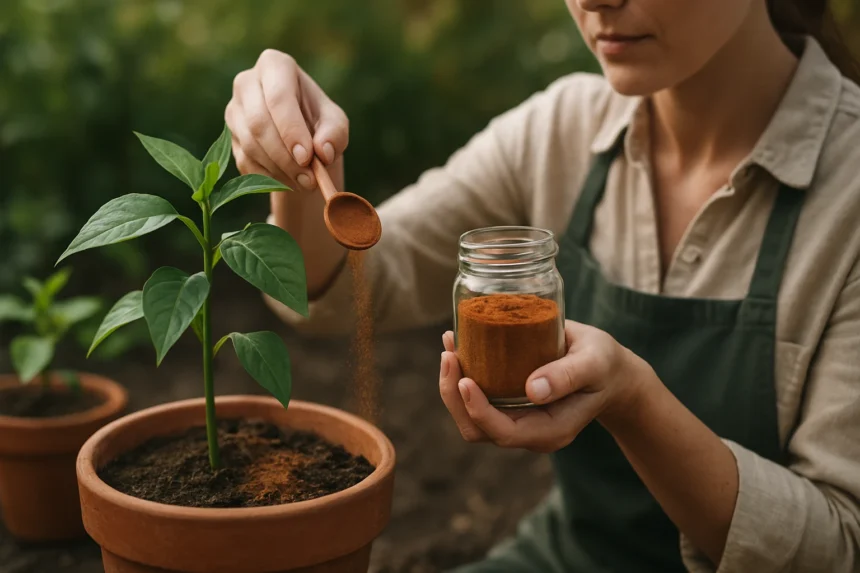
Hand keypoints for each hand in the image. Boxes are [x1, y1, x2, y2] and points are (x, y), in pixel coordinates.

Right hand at [225, 49, 348, 190]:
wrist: (300, 137)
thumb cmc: (319, 122)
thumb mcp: (335, 123)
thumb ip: (334, 134)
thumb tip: (322, 151)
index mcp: (275, 66)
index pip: (278, 97)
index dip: (291, 130)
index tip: (307, 157)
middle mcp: (246, 82)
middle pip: (259, 123)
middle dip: (285, 156)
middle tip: (309, 178)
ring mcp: (233, 110)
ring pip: (250, 145)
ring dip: (280, 170)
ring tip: (305, 182)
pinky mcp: (229, 137)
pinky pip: (245, 162)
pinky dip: (270, 177)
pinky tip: (290, 180)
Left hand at [439, 321, 654, 452]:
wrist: (608, 371)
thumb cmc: (603, 365)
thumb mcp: (594, 363)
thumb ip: (568, 375)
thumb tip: (533, 389)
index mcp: (551, 430)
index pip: (503, 432)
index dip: (478, 410)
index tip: (464, 379)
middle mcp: (529, 432)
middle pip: (476, 428)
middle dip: (454, 396)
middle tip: (449, 353)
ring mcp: (516, 420)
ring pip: (470, 416)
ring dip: (452, 384)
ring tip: (449, 345)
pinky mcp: (508, 405)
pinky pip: (475, 398)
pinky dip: (460, 375)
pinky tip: (457, 344)